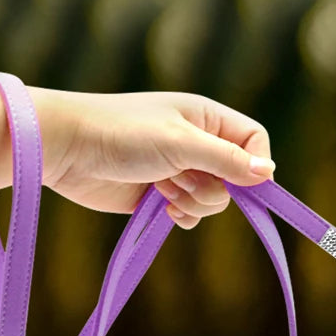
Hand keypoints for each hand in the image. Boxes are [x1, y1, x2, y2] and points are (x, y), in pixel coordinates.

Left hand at [34, 88, 273, 227]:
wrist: (65, 149)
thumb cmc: (121, 134)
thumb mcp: (181, 143)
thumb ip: (226, 160)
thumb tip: (269, 174)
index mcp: (207, 119)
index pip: (255, 142)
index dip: (255, 165)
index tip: (243, 183)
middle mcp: (198, 143)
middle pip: (237, 179)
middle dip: (213, 187)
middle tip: (181, 178)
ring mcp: (181, 170)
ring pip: (215, 201)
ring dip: (194, 201)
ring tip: (162, 187)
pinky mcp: (162, 195)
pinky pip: (193, 214)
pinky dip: (183, 216)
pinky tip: (161, 207)